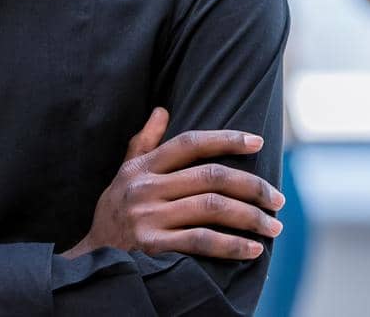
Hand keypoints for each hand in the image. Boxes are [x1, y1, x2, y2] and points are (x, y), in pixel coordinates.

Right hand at [63, 107, 283, 261]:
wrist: (92, 259)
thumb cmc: (114, 213)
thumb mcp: (123, 174)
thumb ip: (143, 143)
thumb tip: (162, 110)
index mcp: (143, 167)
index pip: (190, 143)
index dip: (226, 139)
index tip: (257, 142)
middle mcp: (146, 188)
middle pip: (209, 176)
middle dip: (252, 186)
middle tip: (278, 199)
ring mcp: (149, 217)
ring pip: (211, 207)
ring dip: (250, 217)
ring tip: (274, 226)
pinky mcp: (154, 246)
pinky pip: (201, 241)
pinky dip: (231, 245)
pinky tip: (253, 249)